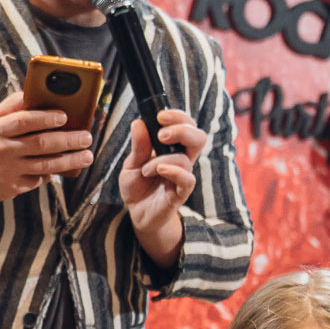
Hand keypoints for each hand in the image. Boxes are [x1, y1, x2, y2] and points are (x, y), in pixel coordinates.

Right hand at [0, 91, 92, 201]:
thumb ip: (13, 105)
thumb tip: (36, 91)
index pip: (23, 121)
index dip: (45, 118)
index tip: (65, 116)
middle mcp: (2, 150)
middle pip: (40, 144)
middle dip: (67, 140)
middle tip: (86, 137)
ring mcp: (8, 170)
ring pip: (45, 165)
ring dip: (69, 160)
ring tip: (87, 156)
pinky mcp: (14, 187)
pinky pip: (39, 179)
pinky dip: (53, 173)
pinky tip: (65, 167)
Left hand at [119, 108, 205, 235]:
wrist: (137, 213)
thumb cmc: (137, 186)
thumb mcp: (131, 164)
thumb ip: (138, 146)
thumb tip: (139, 122)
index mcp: (172, 148)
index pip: (186, 125)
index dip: (178, 117)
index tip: (160, 116)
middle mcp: (182, 159)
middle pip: (198, 136)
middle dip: (182, 129)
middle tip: (162, 134)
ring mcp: (183, 175)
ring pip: (185, 158)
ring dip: (160, 160)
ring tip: (145, 170)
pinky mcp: (182, 192)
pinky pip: (187, 179)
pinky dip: (173, 171)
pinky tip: (159, 170)